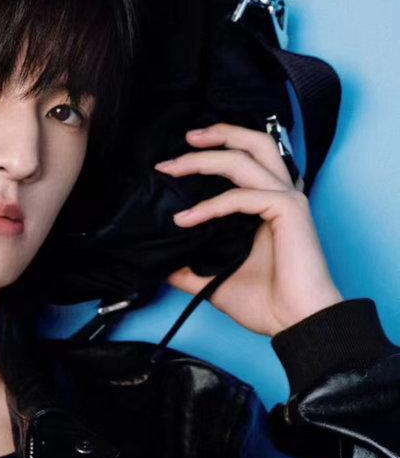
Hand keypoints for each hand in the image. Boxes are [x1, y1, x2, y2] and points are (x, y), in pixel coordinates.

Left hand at [155, 123, 344, 336]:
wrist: (295, 323)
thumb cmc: (267, 303)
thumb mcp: (215, 280)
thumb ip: (190, 269)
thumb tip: (162, 266)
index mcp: (269, 205)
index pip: (244, 163)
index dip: (212, 156)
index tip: (174, 167)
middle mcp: (280, 195)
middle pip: (253, 143)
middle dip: (217, 135)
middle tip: (182, 141)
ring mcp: (287, 200)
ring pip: (246, 157)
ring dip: (206, 158)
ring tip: (174, 165)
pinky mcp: (289, 210)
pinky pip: (241, 196)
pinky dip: (210, 206)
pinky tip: (186, 219)